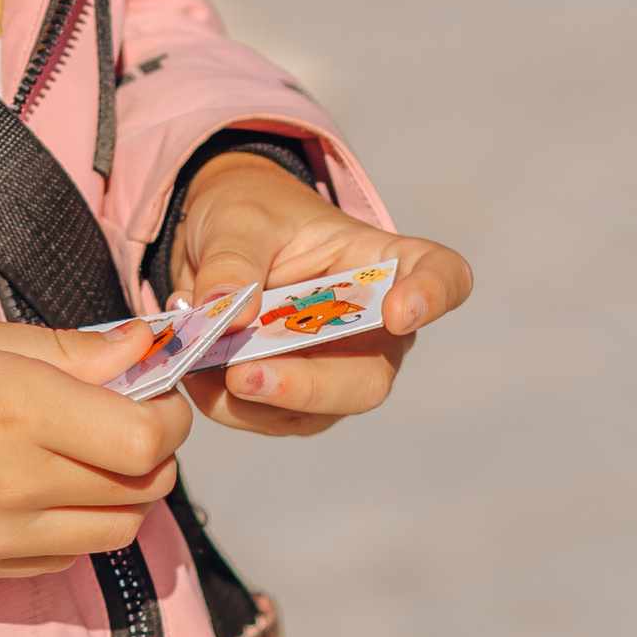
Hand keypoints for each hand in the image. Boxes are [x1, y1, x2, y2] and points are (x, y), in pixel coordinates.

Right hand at [0, 310, 186, 577]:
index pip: (146, 439)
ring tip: (83, 445)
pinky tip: (42, 482)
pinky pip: (65, 558)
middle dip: (152, 445)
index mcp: (12, 408)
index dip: (166, 409)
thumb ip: (62, 348)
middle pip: (143, 489)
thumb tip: (143, 349)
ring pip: (116, 532)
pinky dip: (79, 523)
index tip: (148, 380)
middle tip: (118, 405)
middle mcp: (13, 485)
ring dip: (123, 490)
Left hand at [170, 159, 470, 438]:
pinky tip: (196, 378)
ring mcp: (339, 370)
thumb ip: (233, 261)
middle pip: (371, 374)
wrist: (216, 241)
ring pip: (320, 411)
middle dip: (308, 384)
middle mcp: (376, 326)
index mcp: (381, 261)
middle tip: (244, 376)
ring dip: (258, 400)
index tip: (402, 311)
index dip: (434, 296)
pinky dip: (229, 406)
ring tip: (201, 373)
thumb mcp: (236, 219)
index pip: (440, 276)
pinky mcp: (297, 401)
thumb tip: (228, 312)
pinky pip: (271, 420)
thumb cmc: (248, 216)